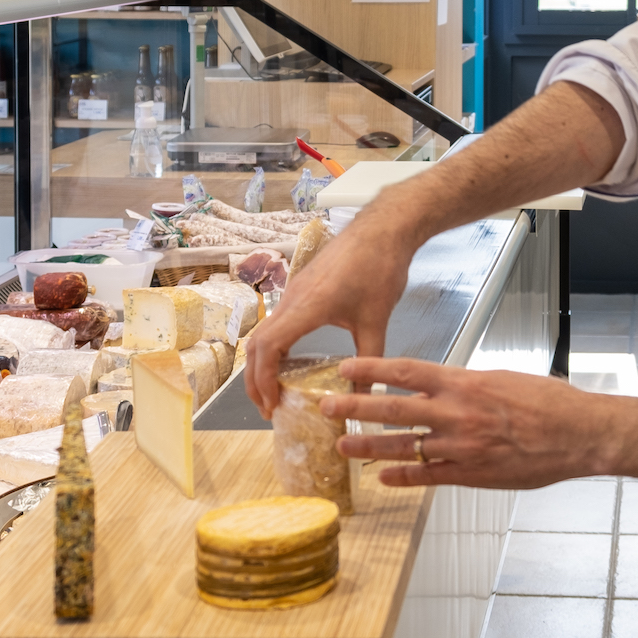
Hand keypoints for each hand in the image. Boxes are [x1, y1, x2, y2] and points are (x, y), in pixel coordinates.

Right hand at [243, 204, 420, 417]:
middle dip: (255, 379)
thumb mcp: (378, 322)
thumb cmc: (380, 269)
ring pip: (262, 332)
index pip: (269, 347)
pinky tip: (287, 365)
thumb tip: (364, 397)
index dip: (265, 379)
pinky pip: (275, 322)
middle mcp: (292, 299)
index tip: (273, 404)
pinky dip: (272, 348)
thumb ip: (370, 362)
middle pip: (256, 344)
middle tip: (267, 408)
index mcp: (307, 307)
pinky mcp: (299, 289)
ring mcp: (293, 292)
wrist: (382, 229)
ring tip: (273, 392)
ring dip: (260, 364)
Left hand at [324, 358, 637, 496]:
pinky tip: (382, 477)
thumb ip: (466, 384)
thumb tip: (438, 385)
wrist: (581, 434)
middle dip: (356, 408)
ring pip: (405, 446)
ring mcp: (463, 446)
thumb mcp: (502, 378)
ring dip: (369, 446)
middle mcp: (457, 413)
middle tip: (326, 407)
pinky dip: (404, 476)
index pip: (406, 371)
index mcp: (464, 382)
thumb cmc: (548, 401)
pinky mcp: (473, 474)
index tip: (343, 368)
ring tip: (342, 447)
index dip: (371, 369)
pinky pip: (430, 476)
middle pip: (394, 408)